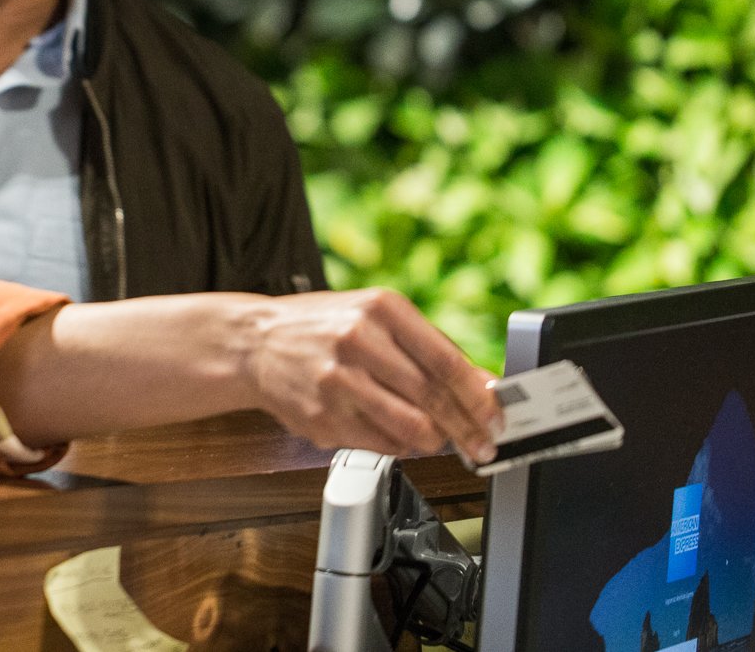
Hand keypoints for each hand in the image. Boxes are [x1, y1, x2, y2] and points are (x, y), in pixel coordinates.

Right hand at [241, 287, 501, 462]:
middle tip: (484, 445)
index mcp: (380, 309)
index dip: (479, 395)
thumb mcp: (375, 317)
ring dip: (434, 441)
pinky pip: (380, 444)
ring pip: (410, 428)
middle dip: (467, 428)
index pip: (445, 360)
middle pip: (432, 398)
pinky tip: (398, 435)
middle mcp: (358, 341)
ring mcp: (337, 382)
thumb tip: (482, 384)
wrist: (255, 342)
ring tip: (438, 439)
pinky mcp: (323, 418)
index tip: (499, 416)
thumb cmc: (324, 327)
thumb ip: (428, 348)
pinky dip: (399, 446)